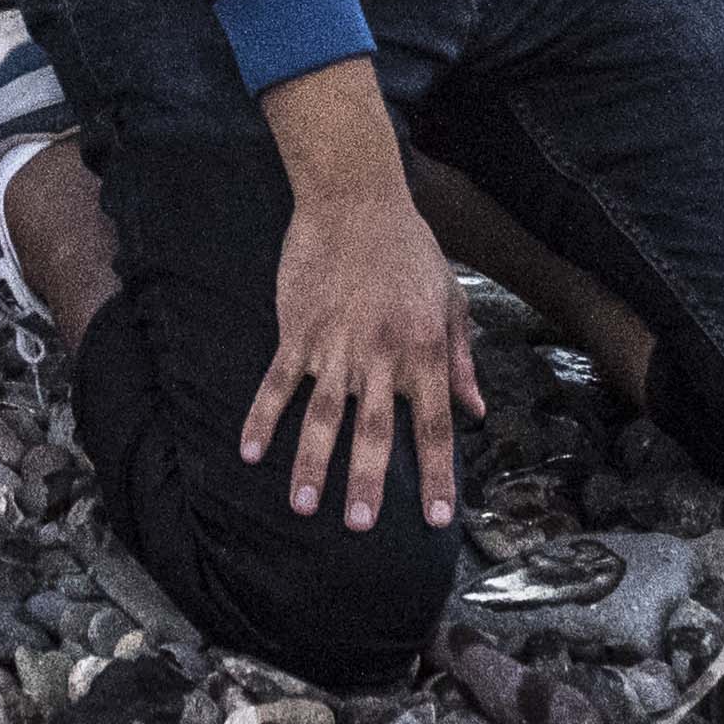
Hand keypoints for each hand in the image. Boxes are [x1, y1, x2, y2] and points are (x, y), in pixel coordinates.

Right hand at [242, 87, 476, 532]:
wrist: (355, 196)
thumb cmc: (409, 248)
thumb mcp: (450, 301)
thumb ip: (460, 361)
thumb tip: (475, 411)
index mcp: (422, 349)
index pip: (433, 423)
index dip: (438, 473)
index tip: (440, 519)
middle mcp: (379, 353)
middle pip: (375, 430)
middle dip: (369, 482)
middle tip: (361, 527)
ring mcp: (333, 343)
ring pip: (321, 414)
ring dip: (311, 462)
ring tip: (303, 506)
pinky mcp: (296, 329)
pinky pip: (277, 381)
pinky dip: (262, 416)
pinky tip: (248, 451)